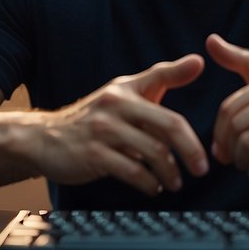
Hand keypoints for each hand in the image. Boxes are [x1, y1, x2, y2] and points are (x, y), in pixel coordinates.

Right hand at [35, 55, 209, 195]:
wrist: (44, 138)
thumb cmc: (95, 117)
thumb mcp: (125, 92)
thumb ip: (162, 78)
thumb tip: (199, 61)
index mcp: (125, 90)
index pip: (164, 90)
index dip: (185, 100)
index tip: (204, 126)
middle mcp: (115, 106)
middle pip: (168, 127)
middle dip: (190, 151)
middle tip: (200, 170)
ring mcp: (103, 130)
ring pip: (153, 153)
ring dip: (169, 172)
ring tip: (174, 182)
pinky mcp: (92, 154)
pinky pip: (132, 171)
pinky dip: (148, 183)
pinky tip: (152, 187)